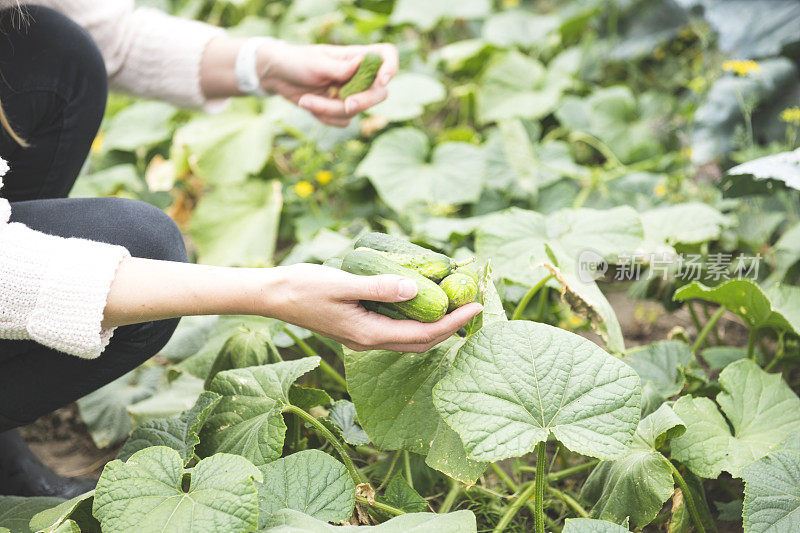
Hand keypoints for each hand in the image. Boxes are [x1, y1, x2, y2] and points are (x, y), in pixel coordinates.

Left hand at [257, 42, 397, 126]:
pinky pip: (342, 121)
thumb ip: (340, 67)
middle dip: (363, 101)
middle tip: (347, 104)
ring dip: (328, 110)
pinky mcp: (339, 109)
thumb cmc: (296, 62)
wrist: (277, 76)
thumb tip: (362, 63)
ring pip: (355, 111)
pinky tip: (308, 104)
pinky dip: (324, 117)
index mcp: (356, 56)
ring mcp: (350, 94)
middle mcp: (358, 76)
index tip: (381, 80)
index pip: (386, 56)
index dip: (391, 67)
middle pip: (379, 93)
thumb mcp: (316, 63)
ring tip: (306, 99)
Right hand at [265, 263, 482, 352]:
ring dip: (436, 322)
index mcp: (369, 334)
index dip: (454, 322)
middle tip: (476, 305)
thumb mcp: (343, 284)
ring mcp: (364, 334)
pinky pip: (396, 326)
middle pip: (422, 340)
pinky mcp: (359, 325)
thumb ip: (379, 288)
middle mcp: (370, 340)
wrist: (273, 295)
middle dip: (452, 325)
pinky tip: (423, 298)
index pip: (424, 333)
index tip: (477, 306)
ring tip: (456, 302)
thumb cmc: (304, 287)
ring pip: (410, 335)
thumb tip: (416, 288)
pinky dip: (416, 316)